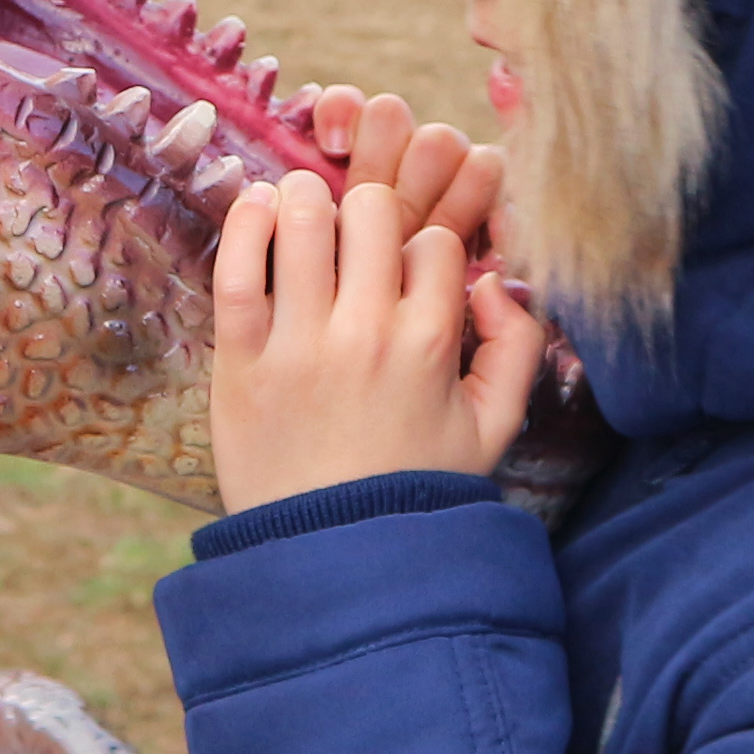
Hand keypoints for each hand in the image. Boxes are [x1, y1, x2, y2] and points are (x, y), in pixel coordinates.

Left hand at [207, 95, 546, 515]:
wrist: (334, 554)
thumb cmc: (414, 489)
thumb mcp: (492, 428)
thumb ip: (516, 348)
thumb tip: (492, 283)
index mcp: (432, 345)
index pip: (436, 242)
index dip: (423, 247)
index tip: (404, 272)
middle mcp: (368, 333)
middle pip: (373, 209)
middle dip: (368, 208)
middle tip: (351, 231)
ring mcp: (300, 345)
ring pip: (303, 219)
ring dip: (304, 199)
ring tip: (302, 209)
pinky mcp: (241, 362)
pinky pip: (236, 269)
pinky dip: (244, 224)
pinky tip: (257, 209)